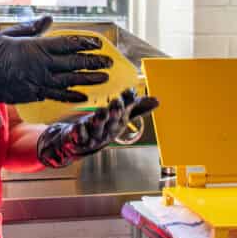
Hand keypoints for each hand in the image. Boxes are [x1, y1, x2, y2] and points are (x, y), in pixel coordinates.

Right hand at [0, 15, 111, 112]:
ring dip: (89, 80)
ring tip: (104, 78)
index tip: (99, 43)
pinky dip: (72, 96)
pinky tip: (84, 97)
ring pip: (71, 81)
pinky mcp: (35, 95)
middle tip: (109, 62)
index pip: (68, 44)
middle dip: (94, 62)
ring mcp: (40, 82)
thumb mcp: (10, 35)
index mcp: (37, 47)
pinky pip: (58, 95)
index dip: (86, 43)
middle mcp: (42, 65)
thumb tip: (49, 19)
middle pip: (75, 63)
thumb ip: (32, 28)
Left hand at [36, 88, 159, 168]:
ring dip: (100, 120)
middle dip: (115, 113)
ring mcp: (93, 136)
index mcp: (118, 123)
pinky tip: (79, 126)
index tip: (131, 92)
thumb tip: (158, 100)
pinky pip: (79, 135)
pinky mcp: (79, 139)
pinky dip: (79, 131)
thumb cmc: (104, 127)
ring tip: (102, 111)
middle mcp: (108, 130)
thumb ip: (137, 108)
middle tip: (117, 102)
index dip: (128, 103)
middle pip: (113, 122)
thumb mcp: (121, 117)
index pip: (125, 112)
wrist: (80, 145)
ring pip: (98, 128)